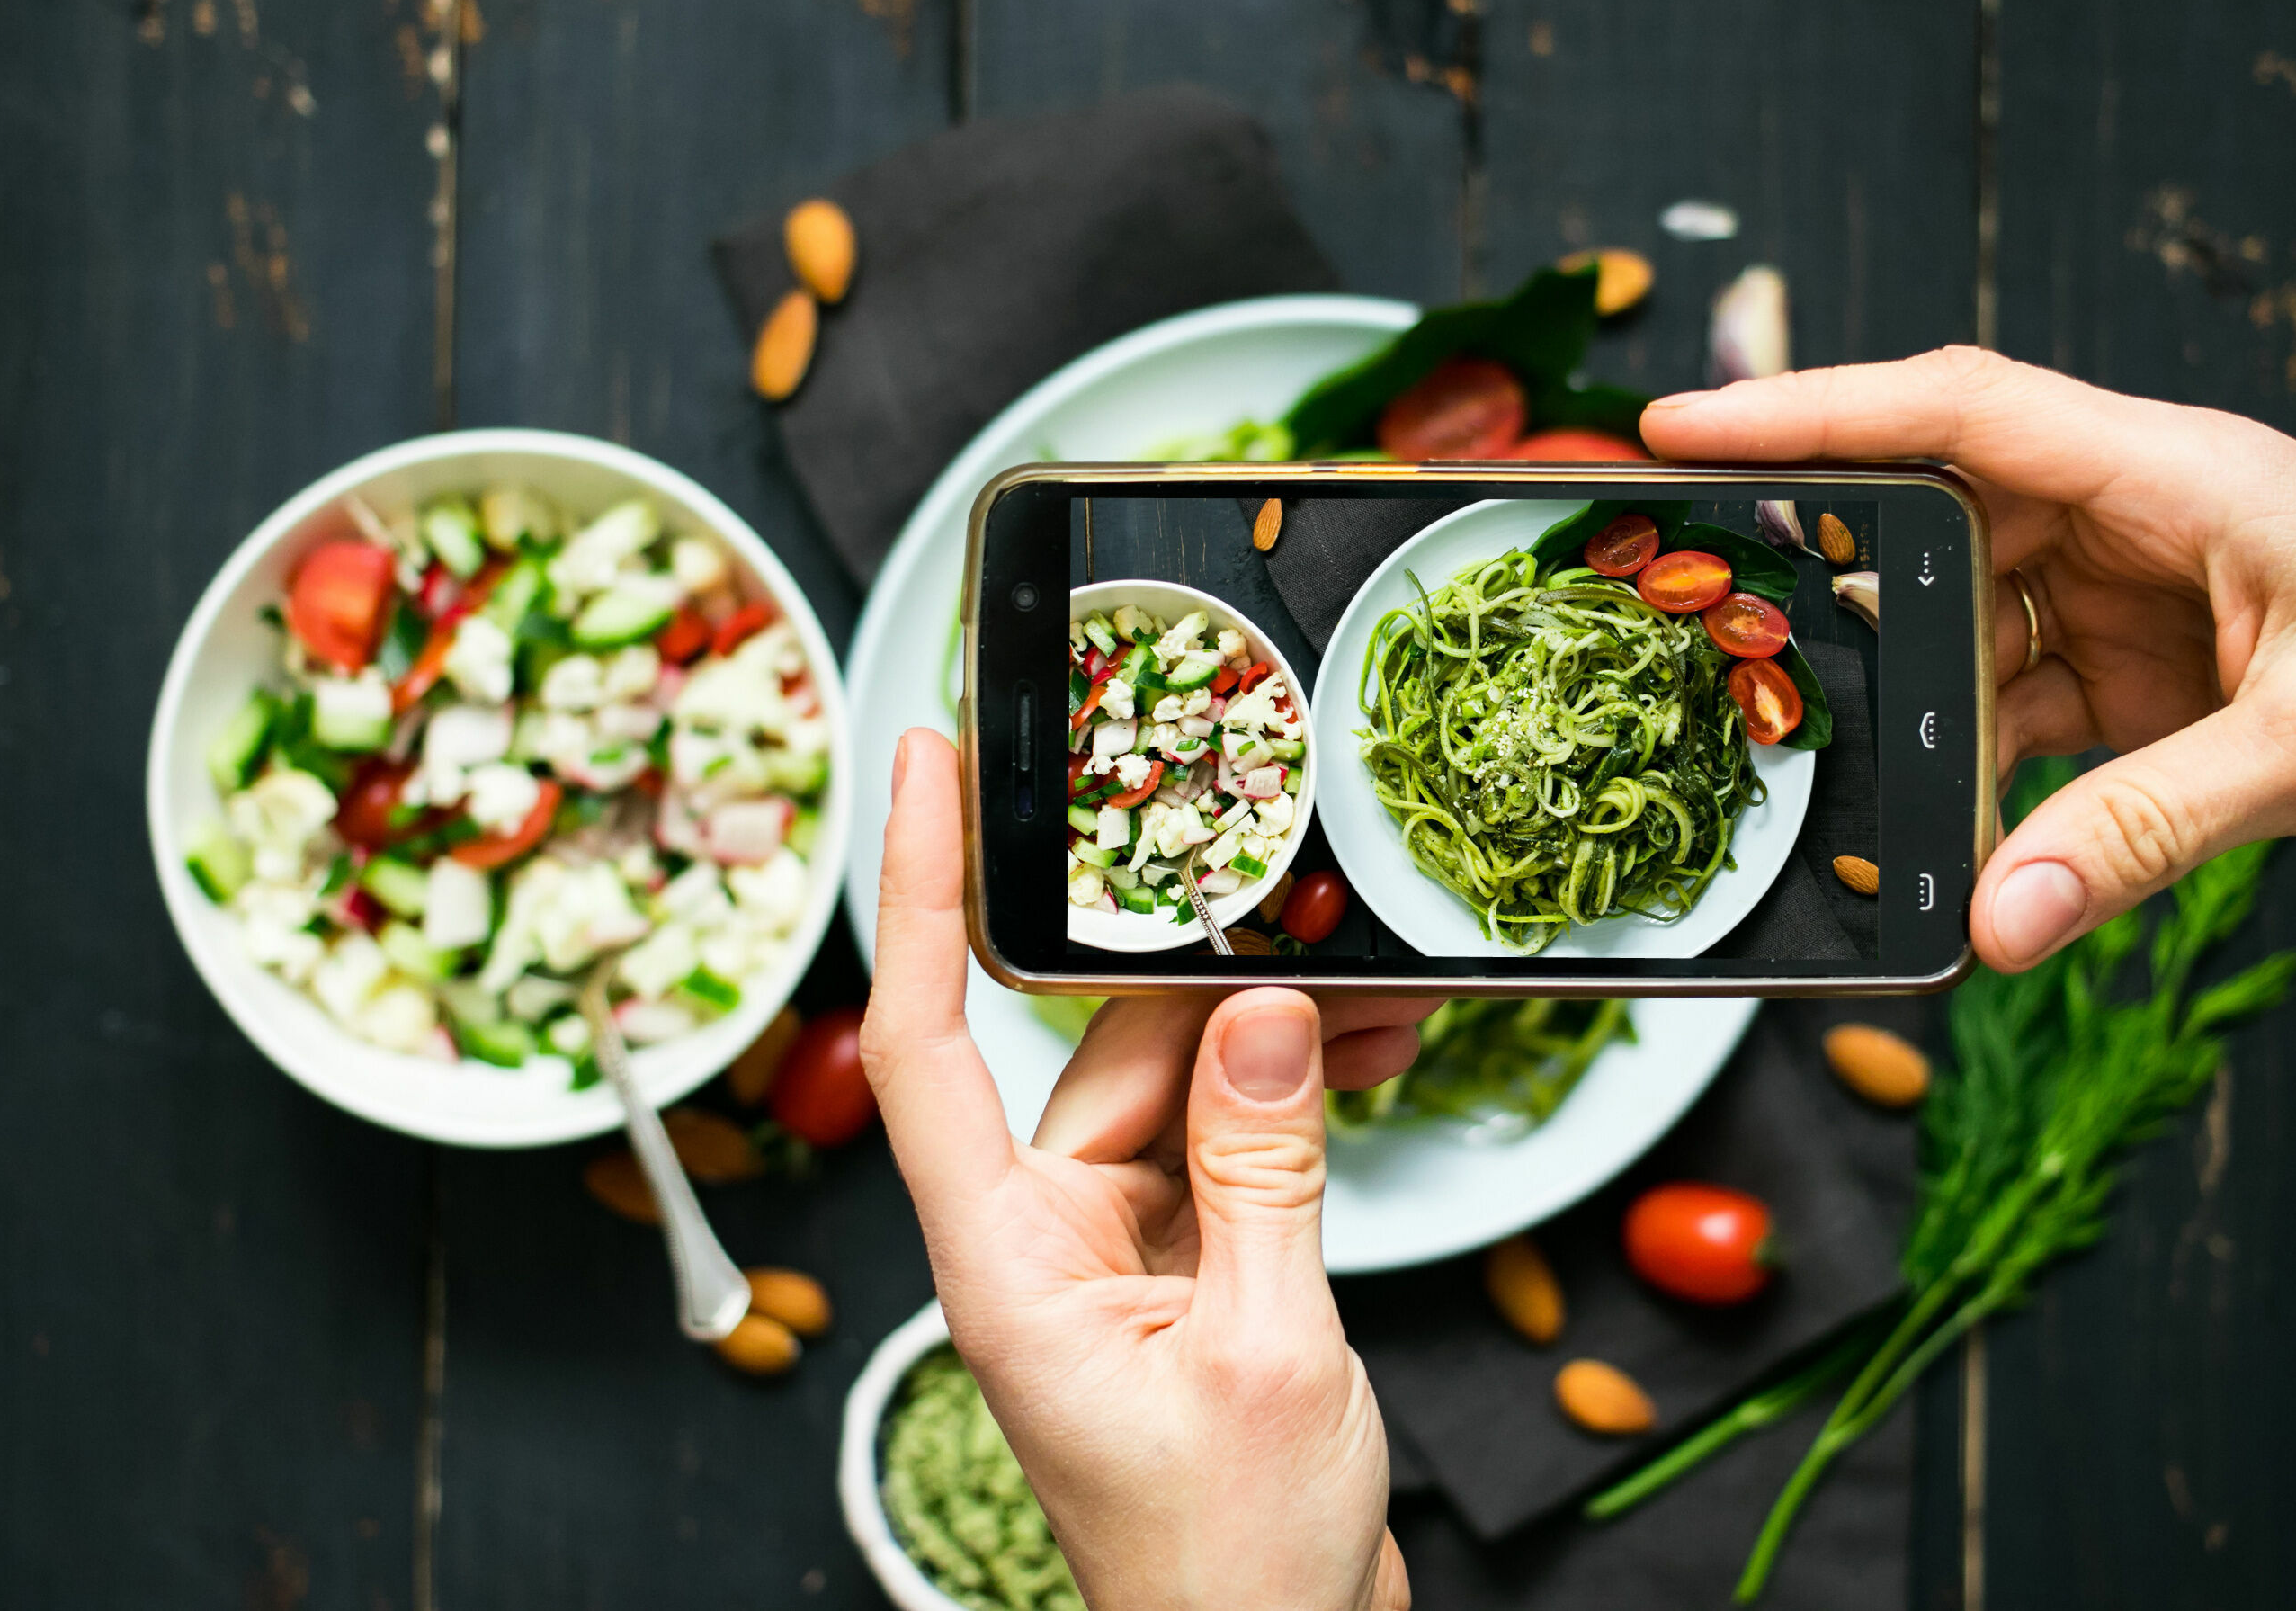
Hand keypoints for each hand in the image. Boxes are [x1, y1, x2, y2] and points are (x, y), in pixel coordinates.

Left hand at [861, 727, 1435, 1610]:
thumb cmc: (1230, 1563)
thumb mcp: (1268, 1347)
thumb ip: (1262, 1169)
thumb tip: (1264, 1013)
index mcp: (1005, 1261)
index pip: (926, 1040)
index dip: (919, 889)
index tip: (926, 765)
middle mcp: (1039, 1241)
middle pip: (1098, 1051)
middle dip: (1204, 975)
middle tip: (1300, 897)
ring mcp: (1105, 1255)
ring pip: (1173, 1089)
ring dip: (1270, 1042)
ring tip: (1377, 996)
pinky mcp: (1174, 1270)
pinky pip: (1220, 1146)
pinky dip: (1287, 1103)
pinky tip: (1366, 1061)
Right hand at [1643, 348, 2295, 969]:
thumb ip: (2149, 831)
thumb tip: (1998, 918)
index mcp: (2178, 475)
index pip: (1957, 409)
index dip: (1810, 409)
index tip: (1683, 424)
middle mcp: (2142, 518)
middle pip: (1937, 511)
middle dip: (1826, 561)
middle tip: (1709, 610)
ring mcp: (2141, 593)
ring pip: (1969, 621)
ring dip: (1914, 695)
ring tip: (1841, 756)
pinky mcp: (2153, 669)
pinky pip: (2025, 704)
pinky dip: (1985, 768)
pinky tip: (1965, 828)